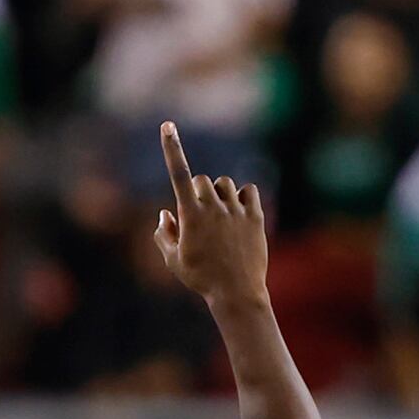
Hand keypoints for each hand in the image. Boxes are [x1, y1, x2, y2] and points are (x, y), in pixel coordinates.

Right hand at [153, 122, 268, 306]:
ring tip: (219, 218)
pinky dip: (241, 197)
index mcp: (190, 215)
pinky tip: (238, 213)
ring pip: (224, 184)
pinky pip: (248, 190)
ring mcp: (236, 210)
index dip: (172, 148)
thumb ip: (163, 234)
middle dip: (197, 191)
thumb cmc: (200, 278)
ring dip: (218, 194)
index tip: (167, 125)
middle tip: (198, 214)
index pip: (179, 174)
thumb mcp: (173, 261)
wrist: (236, 293)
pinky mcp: (255, 216)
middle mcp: (213, 207)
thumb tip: (166, 214)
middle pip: (202, 179)